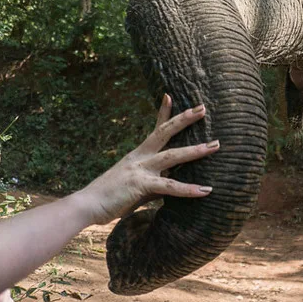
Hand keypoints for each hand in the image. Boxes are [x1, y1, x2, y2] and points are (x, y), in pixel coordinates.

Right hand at [75, 94, 218, 224]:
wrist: (86, 206)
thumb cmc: (109, 198)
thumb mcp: (133, 184)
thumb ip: (152, 181)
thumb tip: (169, 183)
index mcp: (138, 155)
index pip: (155, 129)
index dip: (163, 112)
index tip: (169, 95)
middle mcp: (140, 157)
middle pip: (166, 132)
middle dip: (185, 119)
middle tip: (203, 108)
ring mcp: (141, 169)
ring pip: (173, 155)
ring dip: (196, 150)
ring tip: (216, 145)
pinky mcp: (141, 185)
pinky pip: (170, 187)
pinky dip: (189, 189)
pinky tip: (205, 190)